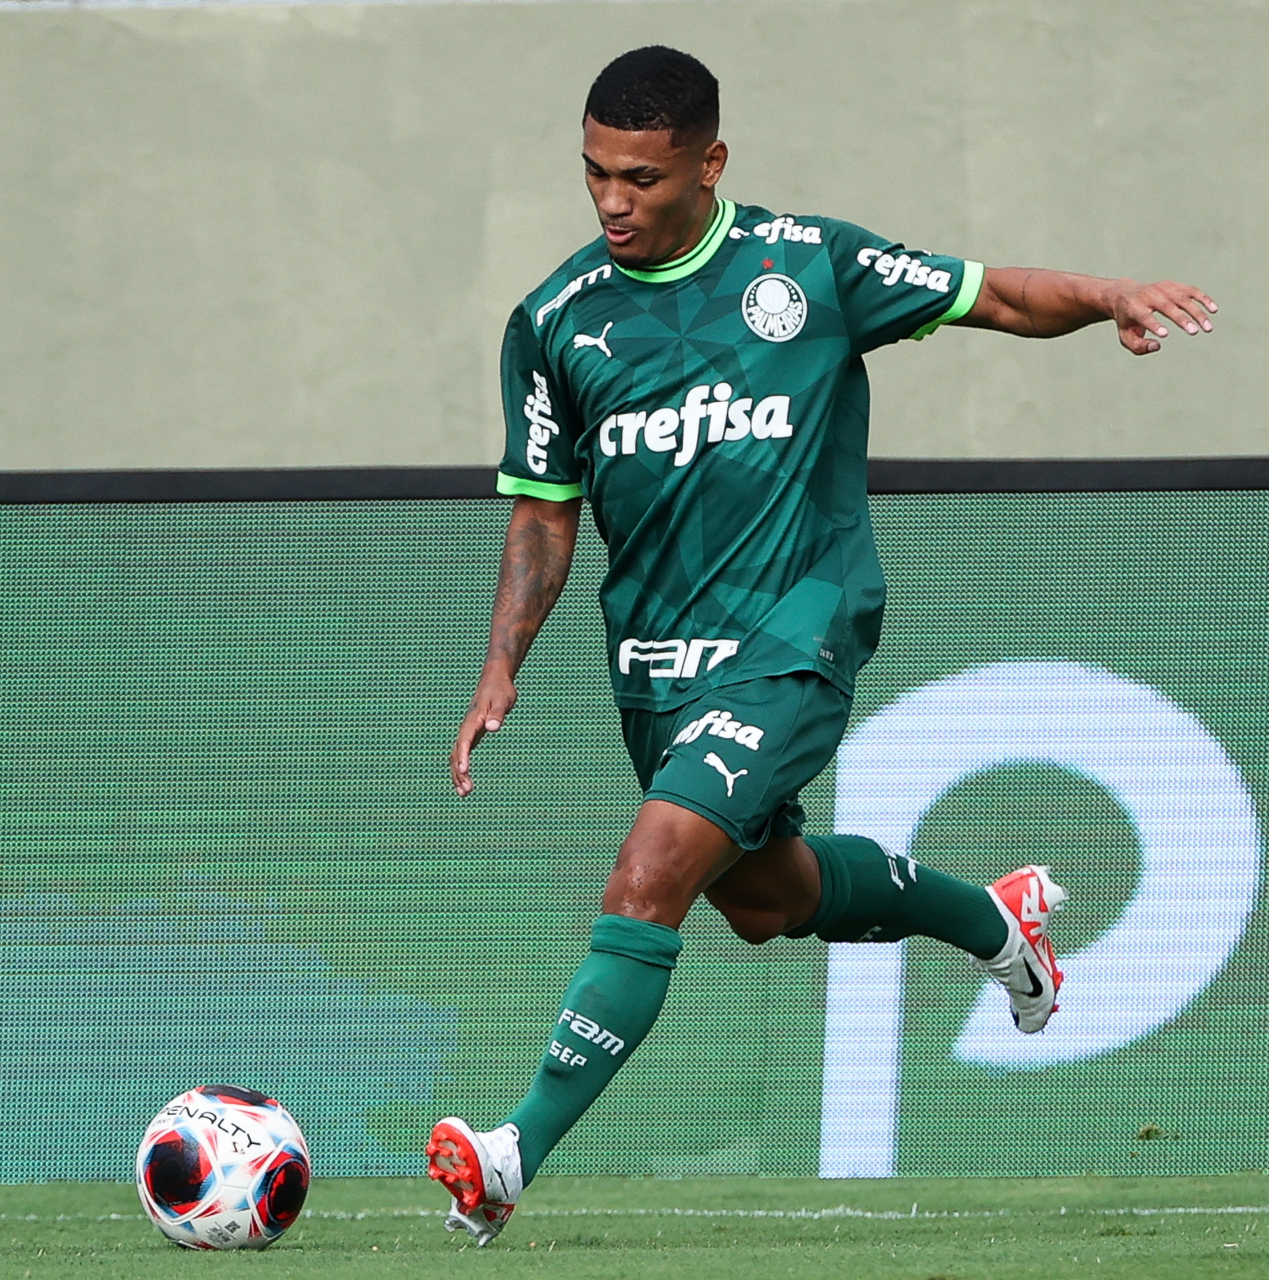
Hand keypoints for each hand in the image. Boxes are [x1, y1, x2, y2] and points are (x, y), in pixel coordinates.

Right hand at [450, 667, 517, 797]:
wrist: (495, 680)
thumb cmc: (501, 690)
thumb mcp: (503, 700)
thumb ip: (498, 713)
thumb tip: (493, 727)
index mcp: (473, 719)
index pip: (464, 739)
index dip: (463, 755)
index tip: (464, 770)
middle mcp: (466, 727)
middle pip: (456, 752)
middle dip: (458, 772)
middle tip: (466, 791)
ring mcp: (467, 731)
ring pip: (456, 756)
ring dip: (458, 774)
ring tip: (464, 793)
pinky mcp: (471, 734)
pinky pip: (462, 754)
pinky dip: (462, 768)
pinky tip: (466, 781)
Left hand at [1110, 279, 1216, 355]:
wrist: (1124, 293)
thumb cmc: (1126, 320)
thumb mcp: (1125, 336)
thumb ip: (1138, 346)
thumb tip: (1158, 346)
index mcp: (1132, 307)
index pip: (1144, 316)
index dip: (1154, 325)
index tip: (1165, 335)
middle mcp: (1148, 295)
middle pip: (1167, 306)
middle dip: (1182, 319)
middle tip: (1194, 332)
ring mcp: (1162, 288)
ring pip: (1183, 298)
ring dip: (1197, 312)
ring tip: (1208, 328)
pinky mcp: (1173, 285)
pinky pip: (1191, 291)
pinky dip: (1203, 299)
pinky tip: (1213, 310)